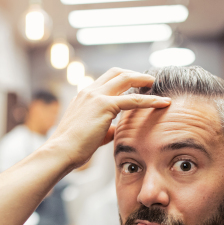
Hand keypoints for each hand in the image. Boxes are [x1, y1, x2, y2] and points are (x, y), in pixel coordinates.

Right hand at [47, 68, 170, 168]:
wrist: (61, 151)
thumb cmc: (73, 148)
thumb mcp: (92, 133)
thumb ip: (106, 128)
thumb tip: (117, 131)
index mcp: (84, 96)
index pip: (107, 80)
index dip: (123, 80)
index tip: (136, 85)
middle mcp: (89, 91)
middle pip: (117, 73)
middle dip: (135, 74)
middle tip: (149, 81)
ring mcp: (96, 96)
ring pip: (125, 78)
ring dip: (143, 79)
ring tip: (156, 85)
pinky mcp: (104, 105)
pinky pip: (133, 99)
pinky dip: (149, 100)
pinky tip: (162, 103)